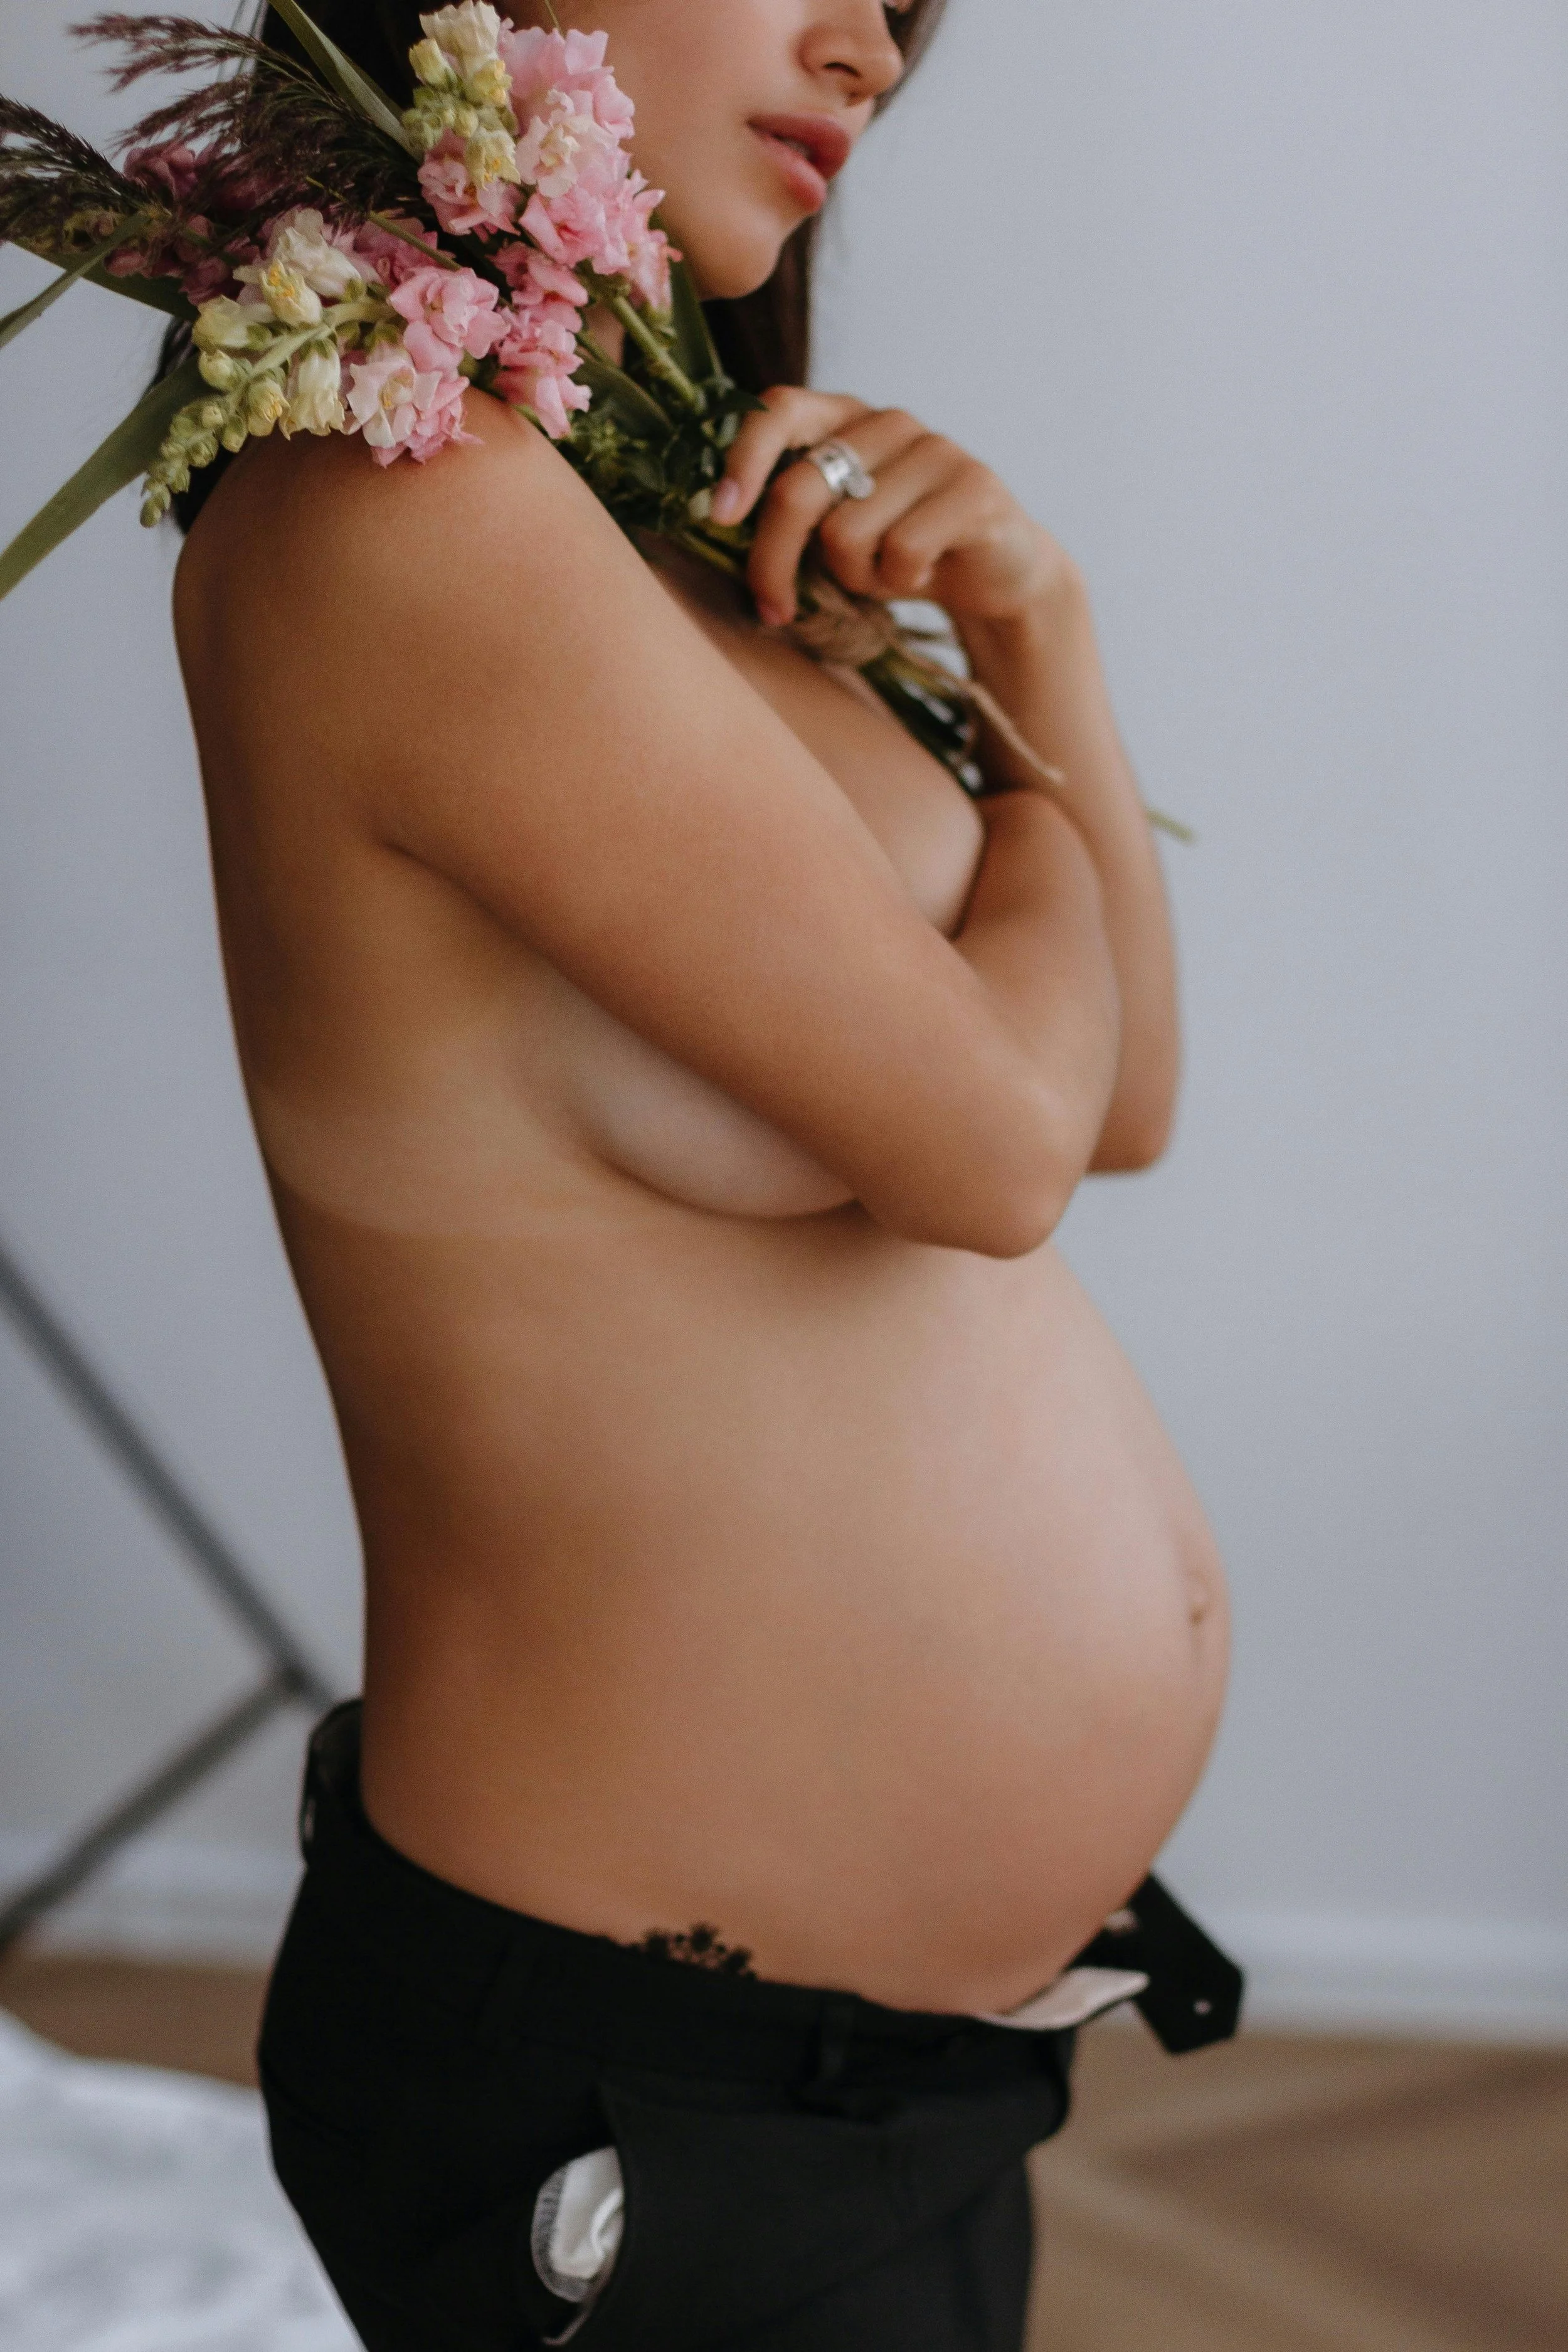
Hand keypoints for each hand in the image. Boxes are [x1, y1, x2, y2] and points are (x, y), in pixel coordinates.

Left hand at [709, 385, 1077, 631]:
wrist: (995, 571)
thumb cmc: (898, 548)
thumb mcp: (835, 526)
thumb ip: (789, 511)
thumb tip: (716, 519)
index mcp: (845, 417)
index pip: (778, 409)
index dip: (742, 460)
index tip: (721, 516)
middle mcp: (887, 422)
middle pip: (798, 491)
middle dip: (773, 563)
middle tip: (773, 609)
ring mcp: (935, 449)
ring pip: (846, 534)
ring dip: (854, 577)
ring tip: (882, 573)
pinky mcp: (975, 488)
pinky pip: (902, 554)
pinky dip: (899, 584)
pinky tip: (921, 575)